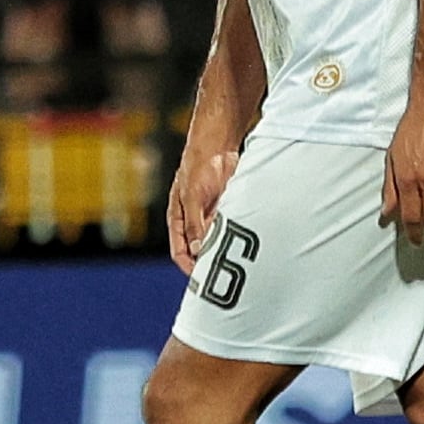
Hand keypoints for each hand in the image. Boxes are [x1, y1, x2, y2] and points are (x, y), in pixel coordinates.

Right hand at [167, 136, 243, 272]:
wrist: (217, 146)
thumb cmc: (197, 168)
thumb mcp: (192, 197)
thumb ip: (194, 224)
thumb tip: (196, 250)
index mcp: (178, 220)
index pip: (179, 251)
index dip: (188, 266)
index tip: (201, 278)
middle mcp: (193, 221)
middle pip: (198, 250)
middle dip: (208, 262)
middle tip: (224, 275)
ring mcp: (210, 216)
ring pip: (216, 240)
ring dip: (224, 249)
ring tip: (236, 262)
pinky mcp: (226, 209)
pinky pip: (230, 228)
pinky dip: (235, 236)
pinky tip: (245, 243)